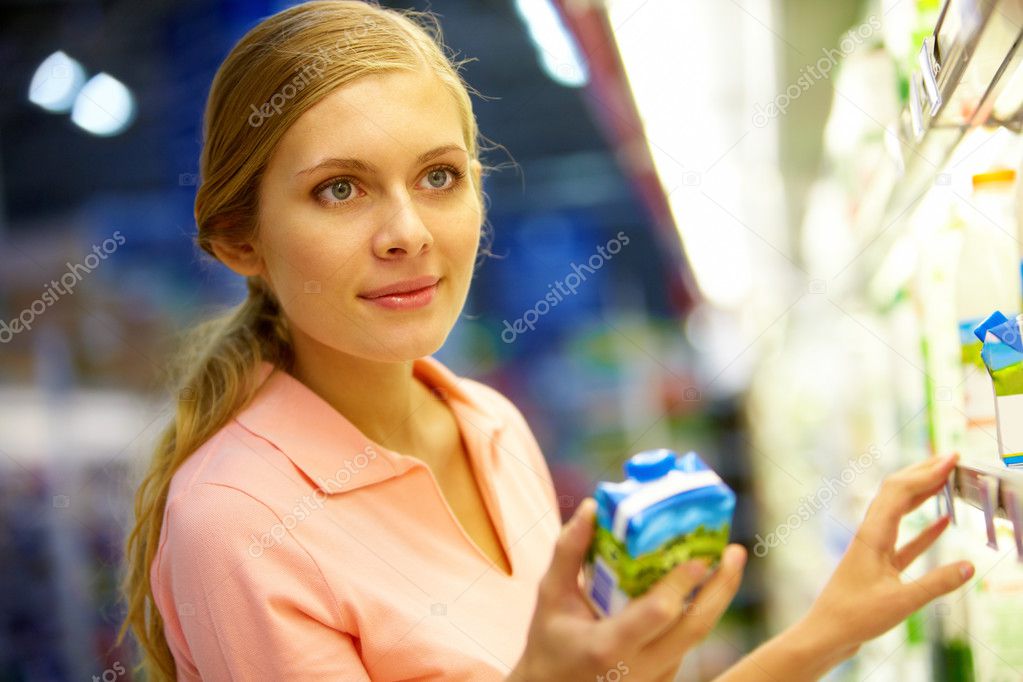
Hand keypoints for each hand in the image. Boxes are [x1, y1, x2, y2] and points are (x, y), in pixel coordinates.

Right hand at [508, 497, 746, 681]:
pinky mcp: (663, 680)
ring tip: (726, 561)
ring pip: (695, 636)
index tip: (699, 557)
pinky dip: (696, 611)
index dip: (680, 584)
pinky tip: (700, 586)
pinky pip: (686, 643)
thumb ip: (570, 552)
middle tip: (736, 552)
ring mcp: (655, 679)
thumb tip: (590, 507)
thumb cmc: (550, 641)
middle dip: (721, 588)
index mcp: (607, 647)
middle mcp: (639, 669)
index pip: (658, 614)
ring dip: (714, 598)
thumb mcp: (550, 595)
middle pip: (694, 627)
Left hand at [800, 452, 972, 654]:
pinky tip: (943, 522)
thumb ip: (936, 585)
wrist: (826, 633)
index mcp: (872, 536)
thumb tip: (970, 566)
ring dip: (923, 494)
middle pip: (896, 493)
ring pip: (900, 513)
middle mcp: (870, 536)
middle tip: (951, 458)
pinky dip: (925, 528)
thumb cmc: (854, 617)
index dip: (925, 473)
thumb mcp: (901, 602)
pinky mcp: (880, 567)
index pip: (899, 493)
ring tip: (947, 479)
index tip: (950, 460)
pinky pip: (906, 540)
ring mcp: (875, 550)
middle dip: (922, 472)